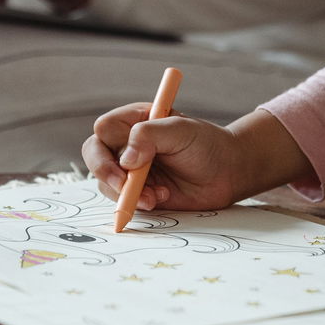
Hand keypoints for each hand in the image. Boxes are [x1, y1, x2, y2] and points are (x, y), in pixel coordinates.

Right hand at [83, 108, 311, 212]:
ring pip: (106, 183)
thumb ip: (150, 135)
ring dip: (127, 193)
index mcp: (135, 120)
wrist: (228, 172)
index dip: (109, 145)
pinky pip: (123, 201)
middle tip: (125, 187)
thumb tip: (125, 159)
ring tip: (157, 194)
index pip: (104, 128)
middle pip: (95, 155)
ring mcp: (131, 170)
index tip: (130, 162)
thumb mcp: (182, 131)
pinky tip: (162, 198)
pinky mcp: (138, 193)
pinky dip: (138, 203)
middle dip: (106, 173)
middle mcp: (128, 144)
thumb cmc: (207, 144)